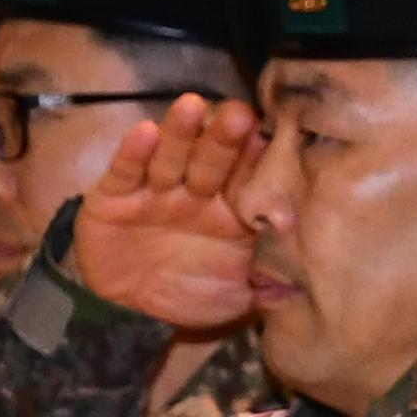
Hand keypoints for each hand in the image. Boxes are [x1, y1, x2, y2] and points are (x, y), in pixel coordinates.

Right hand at [75, 95, 257, 329]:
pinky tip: (144, 132)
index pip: (247, 181)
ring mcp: (156, 191)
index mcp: (230, 212)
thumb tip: (300, 288)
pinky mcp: (116, 194)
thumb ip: (264, 290)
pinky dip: (134, 153)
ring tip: (192, 107)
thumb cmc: (191, 295)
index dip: (258, 165)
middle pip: (213, 160)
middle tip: (239, 115)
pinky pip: (126, 171)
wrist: (131, 309)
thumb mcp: (233, 298)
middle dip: (226, 138)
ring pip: (171, 157)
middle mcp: (196, 193)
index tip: (271, 147)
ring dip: (181, 132)